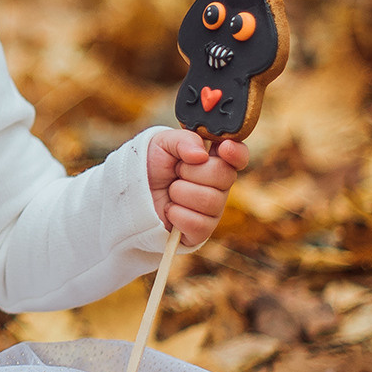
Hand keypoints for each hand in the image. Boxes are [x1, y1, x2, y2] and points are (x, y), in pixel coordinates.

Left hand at [147, 130, 248, 246]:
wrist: (131, 193)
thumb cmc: (151, 166)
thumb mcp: (163, 143)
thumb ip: (183, 140)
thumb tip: (200, 155)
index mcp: (214, 160)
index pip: (239, 156)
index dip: (235, 153)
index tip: (224, 149)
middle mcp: (218, 185)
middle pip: (224, 176)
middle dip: (192, 171)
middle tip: (176, 172)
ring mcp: (212, 209)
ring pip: (210, 201)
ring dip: (181, 193)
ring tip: (170, 191)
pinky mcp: (201, 231)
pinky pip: (199, 224)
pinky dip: (177, 214)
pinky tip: (169, 210)